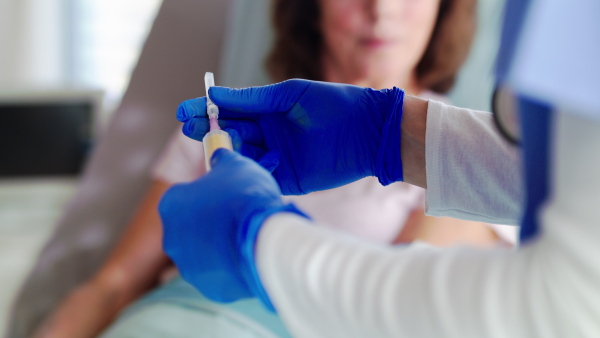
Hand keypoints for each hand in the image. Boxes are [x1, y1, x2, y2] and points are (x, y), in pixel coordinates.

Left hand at [159, 149, 306, 309]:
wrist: (261, 239)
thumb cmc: (244, 197)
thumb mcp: (234, 164)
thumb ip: (221, 160)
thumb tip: (219, 156)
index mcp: (171, 203)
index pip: (185, 194)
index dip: (207, 192)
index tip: (224, 193)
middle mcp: (171, 237)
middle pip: (191, 226)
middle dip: (210, 221)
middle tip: (236, 215)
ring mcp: (188, 265)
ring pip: (203, 252)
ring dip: (219, 244)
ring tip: (245, 236)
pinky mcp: (207, 286)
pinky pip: (219, 273)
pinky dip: (231, 265)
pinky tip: (248, 254)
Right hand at [177, 79, 404, 194]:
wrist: (368, 132)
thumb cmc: (333, 104)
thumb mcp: (290, 94)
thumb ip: (254, 99)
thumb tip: (216, 95)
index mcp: (268, 111)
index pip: (229, 111)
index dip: (205, 111)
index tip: (183, 112)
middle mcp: (269, 135)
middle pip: (230, 134)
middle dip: (209, 131)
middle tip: (192, 128)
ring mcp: (277, 157)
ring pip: (241, 156)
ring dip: (227, 151)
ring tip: (216, 144)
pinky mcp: (288, 179)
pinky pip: (260, 175)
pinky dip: (250, 170)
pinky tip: (242, 163)